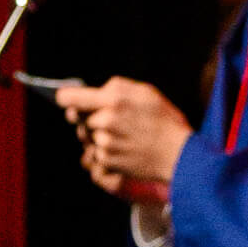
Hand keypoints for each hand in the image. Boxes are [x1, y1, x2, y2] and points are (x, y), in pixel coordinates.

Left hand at [54, 79, 194, 202]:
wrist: (180, 156)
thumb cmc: (165, 121)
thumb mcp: (146, 92)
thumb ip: (117, 86)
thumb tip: (96, 90)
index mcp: (113, 99)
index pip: (69, 98)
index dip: (67, 98)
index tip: (70, 100)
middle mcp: (105, 120)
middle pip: (77, 117)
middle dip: (89, 117)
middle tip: (109, 120)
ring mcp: (105, 142)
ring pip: (87, 135)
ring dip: (98, 135)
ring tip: (122, 136)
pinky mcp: (107, 160)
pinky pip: (96, 152)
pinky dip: (106, 151)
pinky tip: (125, 149)